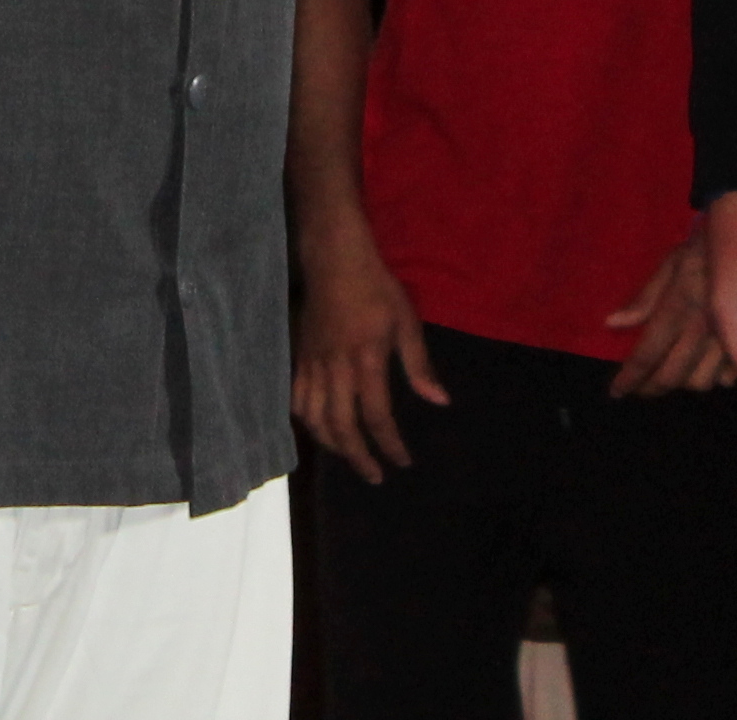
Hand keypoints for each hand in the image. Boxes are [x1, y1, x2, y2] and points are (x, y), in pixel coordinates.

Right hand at [291, 227, 447, 482]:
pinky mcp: (299, 357)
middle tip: (375, 476)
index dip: (390, 445)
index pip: (377, 417)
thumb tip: (439, 401)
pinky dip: (306, 421)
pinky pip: (296, 399)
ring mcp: (313, 365)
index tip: (403, 462)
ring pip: (315, 419)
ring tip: (349, 455)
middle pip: (342, 427)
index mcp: (366, 363)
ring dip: (332, 445)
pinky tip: (318, 428)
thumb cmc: (376, 288)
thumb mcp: (406, 322)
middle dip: (359, 457)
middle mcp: (336, 370)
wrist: (334, 260)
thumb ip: (420, 365)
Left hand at [606, 234, 732, 396]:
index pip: (648, 354)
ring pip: (704, 382)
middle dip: (653, 388)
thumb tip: (611, 323)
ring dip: (684, 383)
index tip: (616, 392)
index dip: (630, 378)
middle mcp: (704, 329)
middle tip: (642, 389)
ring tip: (671, 374)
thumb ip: (644, 298)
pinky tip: (705, 367)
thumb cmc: (705, 249)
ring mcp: (731, 338)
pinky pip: (731, 376)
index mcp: (679, 307)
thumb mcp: (671, 263)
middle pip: (675, 376)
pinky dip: (717, 377)